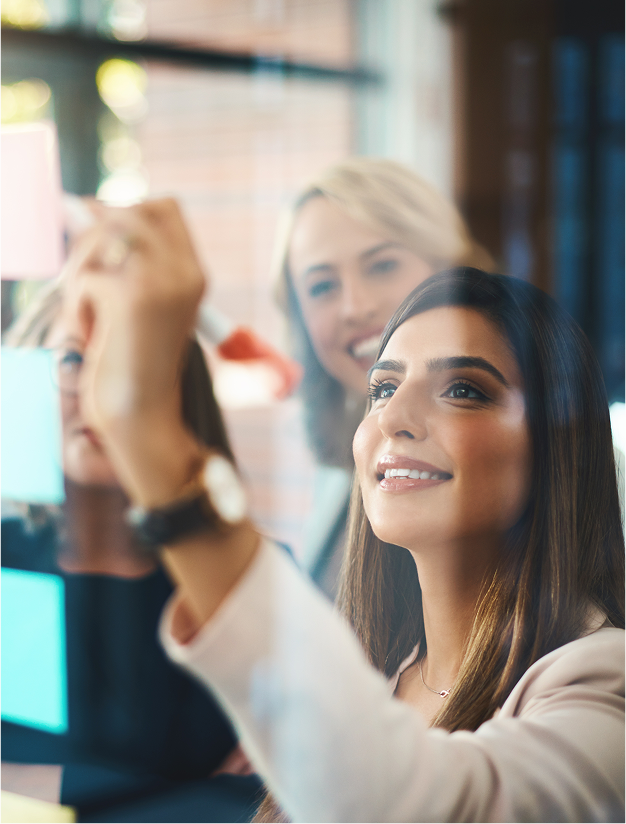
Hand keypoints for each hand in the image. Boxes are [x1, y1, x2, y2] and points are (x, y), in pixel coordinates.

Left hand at [63, 198, 207, 504]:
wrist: (142, 414)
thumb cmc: (134, 362)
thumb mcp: (139, 302)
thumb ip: (123, 257)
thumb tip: (82, 205)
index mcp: (193, 273)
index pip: (163, 206)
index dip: (127, 214)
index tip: (105, 245)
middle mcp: (184, 272)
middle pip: (128, 211)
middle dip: (96, 238)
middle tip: (90, 281)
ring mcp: (160, 282)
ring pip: (101, 236)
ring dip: (82, 272)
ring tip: (91, 312)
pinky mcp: (131, 298)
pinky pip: (84, 277)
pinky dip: (77, 306)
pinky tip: (93, 334)